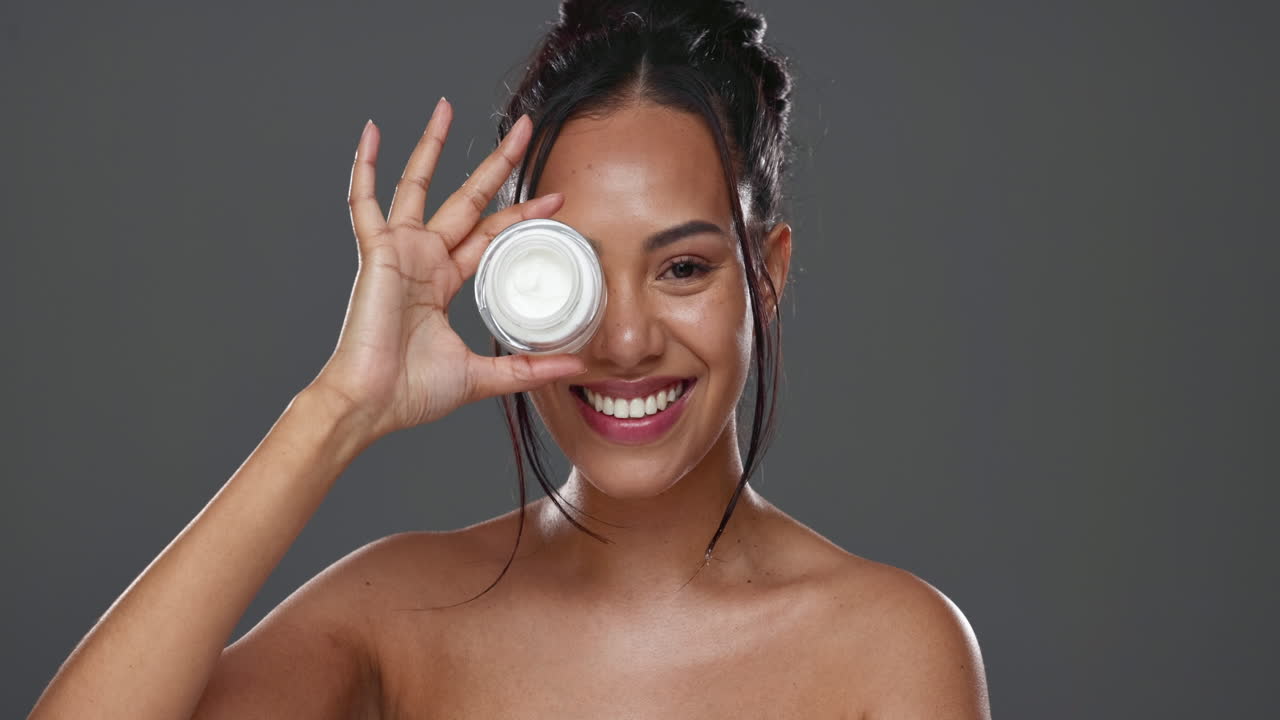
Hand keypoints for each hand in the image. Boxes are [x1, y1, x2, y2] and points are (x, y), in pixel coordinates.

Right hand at [307, 99, 584, 442]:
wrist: (372, 404)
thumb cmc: (412, 392)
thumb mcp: (483, 376)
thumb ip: (528, 368)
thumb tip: (577, 366)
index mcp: (444, 283)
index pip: (491, 236)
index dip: (522, 216)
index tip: (556, 199)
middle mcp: (423, 259)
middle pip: (467, 199)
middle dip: (496, 165)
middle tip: (523, 130)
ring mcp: (398, 252)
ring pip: (418, 186)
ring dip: (431, 146)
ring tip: (446, 108)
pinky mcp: (375, 253)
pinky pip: (365, 202)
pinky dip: (365, 167)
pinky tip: (372, 132)